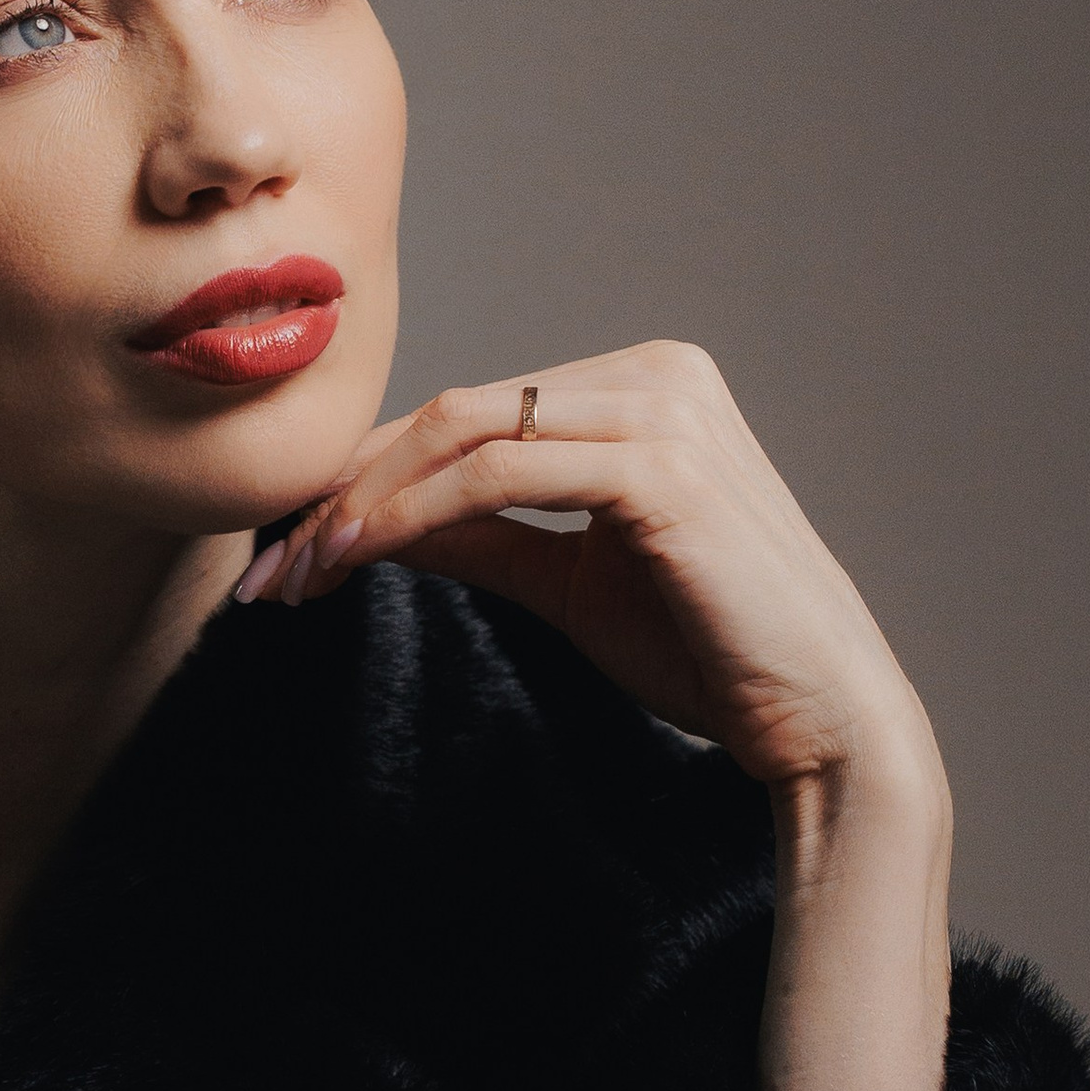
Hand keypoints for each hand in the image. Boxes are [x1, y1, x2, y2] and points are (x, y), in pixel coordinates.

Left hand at [244, 338, 936, 795]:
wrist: (819, 716)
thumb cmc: (706, 649)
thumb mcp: (565, 581)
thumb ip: (475, 535)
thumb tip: (362, 521)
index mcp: (639, 386)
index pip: (473, 415)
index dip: (367, 476)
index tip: (289, 549)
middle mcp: (655, 374)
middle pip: (456, 411)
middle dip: (347, 488)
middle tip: (270, 567)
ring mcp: (663, 409)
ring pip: (465, 431)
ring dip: (364, 503)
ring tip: (297, 571)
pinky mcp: (662, 464)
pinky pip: (499, 474)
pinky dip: (413, 513)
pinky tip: (357, 555)